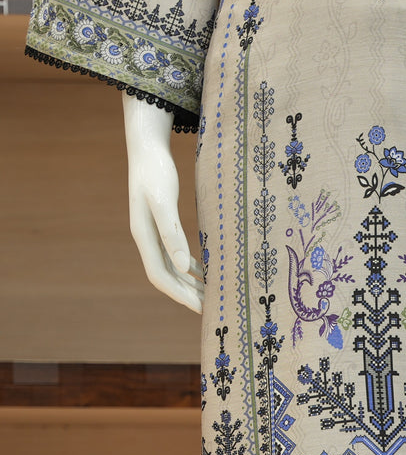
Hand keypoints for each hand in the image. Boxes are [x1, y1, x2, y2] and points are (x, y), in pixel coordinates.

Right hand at [122, 95, 203, 312]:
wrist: (147, 146)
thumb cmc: (155, 170)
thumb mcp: (163, 200)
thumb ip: (172, 233)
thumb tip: (182, 266)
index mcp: (144, 236)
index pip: (160, 276)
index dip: (180, 295)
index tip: (201, 308)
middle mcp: (147, 239)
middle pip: (167, 277)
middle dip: (188, 295)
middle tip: (213, 308)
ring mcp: (153, 233)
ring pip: (173, 268)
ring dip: (190, 283)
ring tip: (213, 295)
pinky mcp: (163, 225)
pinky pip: (177, 255)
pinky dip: (191, 267)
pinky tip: (206, 273)